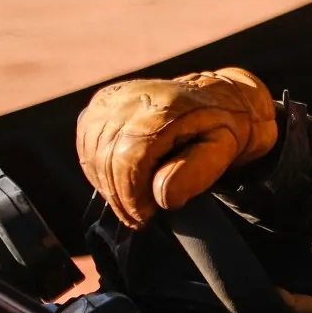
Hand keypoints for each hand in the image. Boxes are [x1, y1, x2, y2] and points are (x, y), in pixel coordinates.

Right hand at [76, 67, 278, 227]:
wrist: (219, 96)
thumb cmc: (223, 127)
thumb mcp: (223, 150)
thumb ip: (194, 174)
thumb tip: (160, 196)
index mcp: (161, 108)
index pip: (127, 161)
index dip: (132, 196)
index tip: (147, 216)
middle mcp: (130, 98)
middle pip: (107, 160)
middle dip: (121, 197)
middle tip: (141, 215)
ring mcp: (112, 98)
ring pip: (93, 155)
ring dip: (110, 186)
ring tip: (135, 200)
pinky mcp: (101, 103)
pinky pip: (87, 146)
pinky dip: (100, 169)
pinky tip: (123, 179)